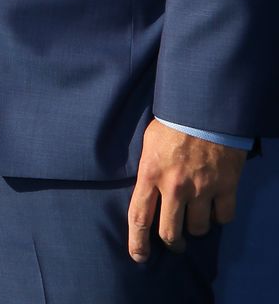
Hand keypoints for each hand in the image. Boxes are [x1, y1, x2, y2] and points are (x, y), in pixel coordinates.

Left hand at [127, 119, 245, 261]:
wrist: (204, 106)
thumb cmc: (172, 122)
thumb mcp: (149, 143)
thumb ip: (148, 171)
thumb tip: (145, 194)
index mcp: (150, 173)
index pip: (139, 218)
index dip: (137, 243)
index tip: (139, 257)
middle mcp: (175, 186)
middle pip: (171, 233)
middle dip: (172, 243)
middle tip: (175, 243)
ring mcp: (202, 188)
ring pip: (199, 229)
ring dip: (197, 228)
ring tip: (196, 218)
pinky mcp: (226, 186)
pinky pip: (224, 217)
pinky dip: (220, 216)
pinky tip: (216, 207)